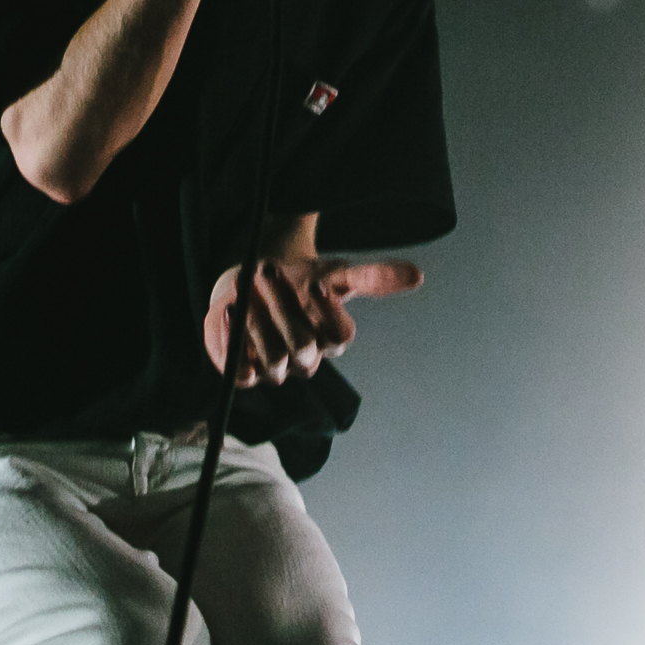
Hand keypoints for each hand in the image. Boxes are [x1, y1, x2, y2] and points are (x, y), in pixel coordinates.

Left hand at [202, 255, 421, 387]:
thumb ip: (373, 277)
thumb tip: (419, 275)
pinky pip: (240, 374)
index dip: (327, 312)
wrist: (250, 283)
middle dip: (284, 307)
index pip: (340, 336)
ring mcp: (274, 369)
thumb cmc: (298, 280)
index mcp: (330, 338)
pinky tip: (225, 312)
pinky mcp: (243, 372)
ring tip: (244, 286)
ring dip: (257, 321)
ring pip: (272, 361)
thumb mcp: (334, 273)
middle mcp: (305, 359)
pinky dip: (231, 344)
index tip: (313, 282)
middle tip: (266, 270)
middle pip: (303, 347)